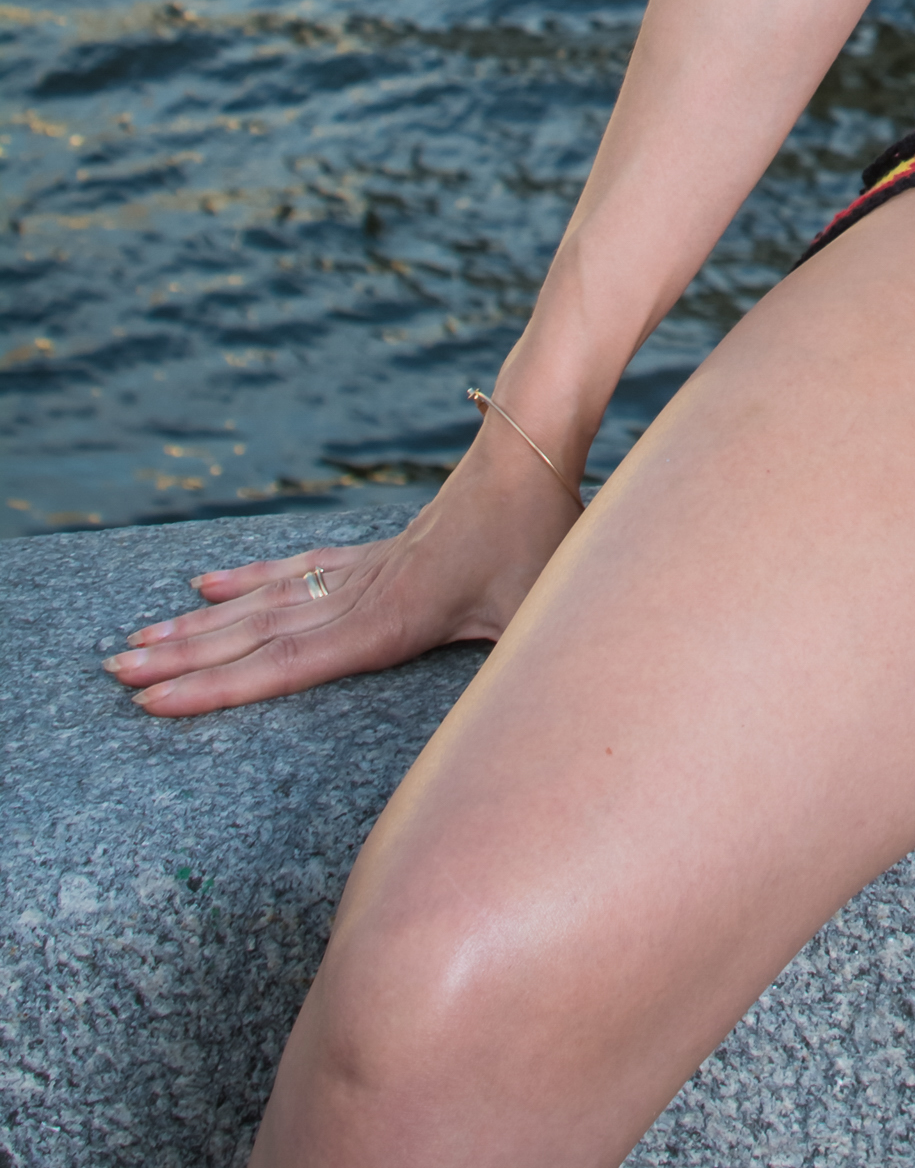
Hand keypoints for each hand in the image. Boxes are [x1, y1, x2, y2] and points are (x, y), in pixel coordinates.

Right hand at [100, 419, 582, 720]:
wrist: (531, 448)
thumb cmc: (545, 536)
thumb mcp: (540, 610)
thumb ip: (526, 665)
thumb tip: (530, 719)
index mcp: (393, 620)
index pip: (289, 662)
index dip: (220, 688)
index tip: (156, 701)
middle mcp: (364, 594)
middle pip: (256, 633)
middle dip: (183, 658)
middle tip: (116, 674)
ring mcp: (365, 569)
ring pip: (266, 601)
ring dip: (200, 623)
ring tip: (138, 639)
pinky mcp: (376, 553)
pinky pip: (297, 568)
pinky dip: (248, 578)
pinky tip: (207, 583)